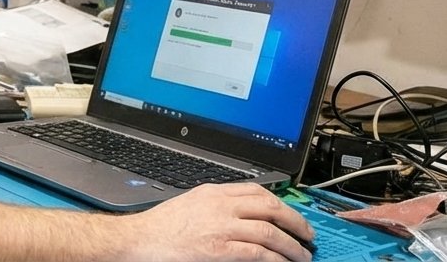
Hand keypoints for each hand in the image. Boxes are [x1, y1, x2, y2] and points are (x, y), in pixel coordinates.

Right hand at [117, 183, 314, 261]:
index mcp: (214, 192)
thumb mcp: (192, 204)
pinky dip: (275, 258)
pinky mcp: (218, 249)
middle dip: (295, 221)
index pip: (258, 191)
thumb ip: (217, 205)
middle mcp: (220, 205)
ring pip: (269, 231)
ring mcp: (220, 226)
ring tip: (301, 255)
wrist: (139, 240)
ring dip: (291, 245)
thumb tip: (244, 215)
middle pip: (270, 207)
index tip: (292, 215)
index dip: (281, 204)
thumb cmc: (161, 227)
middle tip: (307, 234)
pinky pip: (257, 252)